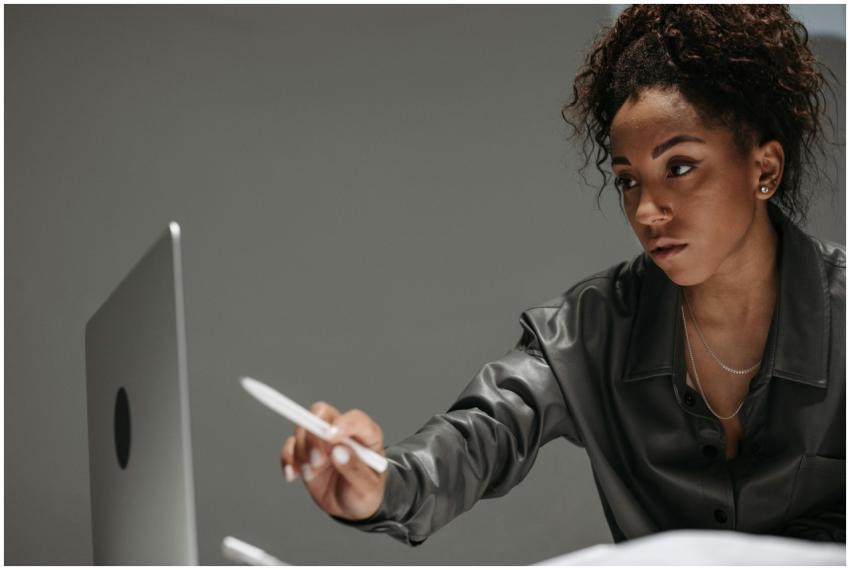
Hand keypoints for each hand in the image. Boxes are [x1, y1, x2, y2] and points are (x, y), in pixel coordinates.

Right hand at [280, 402, 386, 520]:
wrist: (349, 509)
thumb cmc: (364, 494)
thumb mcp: (366, 488)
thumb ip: (355, 470)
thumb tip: (339, 452)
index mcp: (366, 436)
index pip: (355, 419)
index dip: (343, 424)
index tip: (331, 437)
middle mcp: (342, 433)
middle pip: (322, 414)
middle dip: (314, 435)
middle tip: (317, 460)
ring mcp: (323, 441)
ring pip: (303, 429)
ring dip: (301, 451)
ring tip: (311, 474)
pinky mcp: (306, 452)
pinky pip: (290, 446)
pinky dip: (287, 459)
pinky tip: (293, 475)